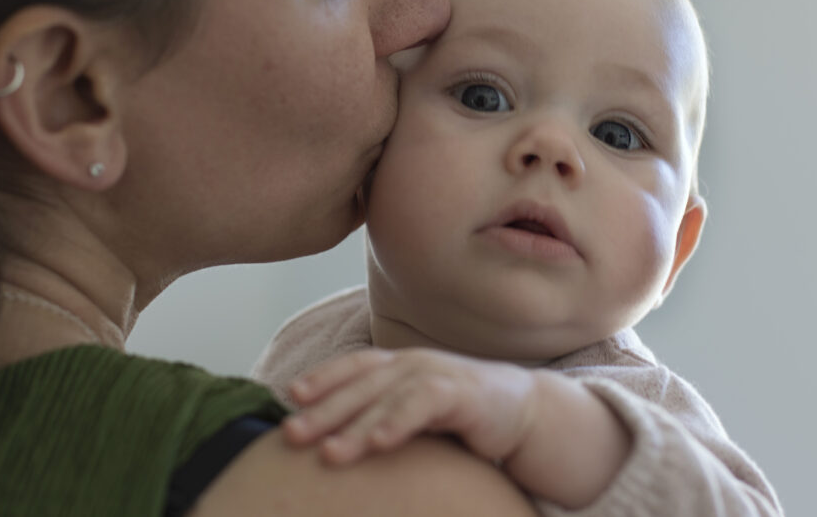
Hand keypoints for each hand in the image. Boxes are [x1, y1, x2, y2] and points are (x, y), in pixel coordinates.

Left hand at [282, 348, 538, 465]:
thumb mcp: (416, 412)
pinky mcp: (462, 393)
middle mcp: (413, 363)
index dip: (322, 379)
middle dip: (323, 409)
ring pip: (386, 397)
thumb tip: (332, 439)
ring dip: (354, 424)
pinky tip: (378, 442)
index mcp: (399, 365)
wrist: (526, 413)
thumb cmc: (462, 416)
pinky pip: (424, 405)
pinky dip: (398, 422)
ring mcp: (437, 374)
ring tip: (328, 452)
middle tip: (291, 434)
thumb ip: (382, 416)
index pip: (353, 367)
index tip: (290, 398)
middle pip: (360, 384)